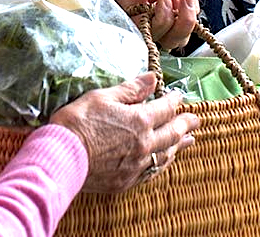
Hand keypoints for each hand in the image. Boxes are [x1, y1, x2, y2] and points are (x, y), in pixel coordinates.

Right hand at [49, 73, 198, 192]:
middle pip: (172, 132)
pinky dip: (163, 163)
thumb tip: (152, 78)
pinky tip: (164, 161)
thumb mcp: (102, 97)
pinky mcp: (127, 180)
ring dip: (179, 145)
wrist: (62, 157)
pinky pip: (153, 172)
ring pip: (166, 154)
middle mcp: (145, 144)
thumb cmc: (78, 122)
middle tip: (196, 119)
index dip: (174, 100)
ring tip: (189, 140)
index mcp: (140, 120)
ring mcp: (137, 165)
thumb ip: (130, 89)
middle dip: (185, 124)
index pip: (165, 108)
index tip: (178, 96)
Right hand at [101, 0, 199, 48]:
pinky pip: (192, 12)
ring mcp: (163, 15)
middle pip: (171, 40)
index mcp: (131, 13)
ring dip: (189, 15)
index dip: (162, 21)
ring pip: (183, 35)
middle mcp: (148, 20)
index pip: (150, 33)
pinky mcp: (174, 7)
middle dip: (182, 22)